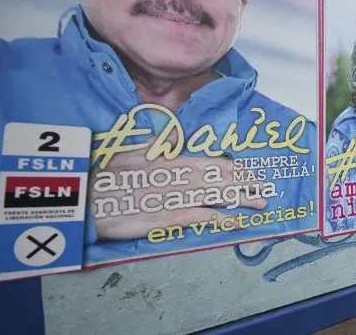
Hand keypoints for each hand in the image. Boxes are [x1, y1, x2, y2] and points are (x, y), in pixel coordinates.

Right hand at [90, 139, 266, 239]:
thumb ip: (159, 146)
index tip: (251, 173)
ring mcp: (177, 197)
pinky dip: (221, 218)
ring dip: (241, 199)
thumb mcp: (133, 154)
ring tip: (261, 202)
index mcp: (174, 162)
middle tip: (266, 188)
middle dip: (245, 183)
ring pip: (217, 196)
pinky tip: (237, 221)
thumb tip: (177, 135)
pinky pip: (201, 217)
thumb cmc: (109, 176)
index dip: (234, 169)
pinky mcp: (169, 217)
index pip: (213, 163)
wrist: (89, 200)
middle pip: (221, 179)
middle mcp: (181, 178)